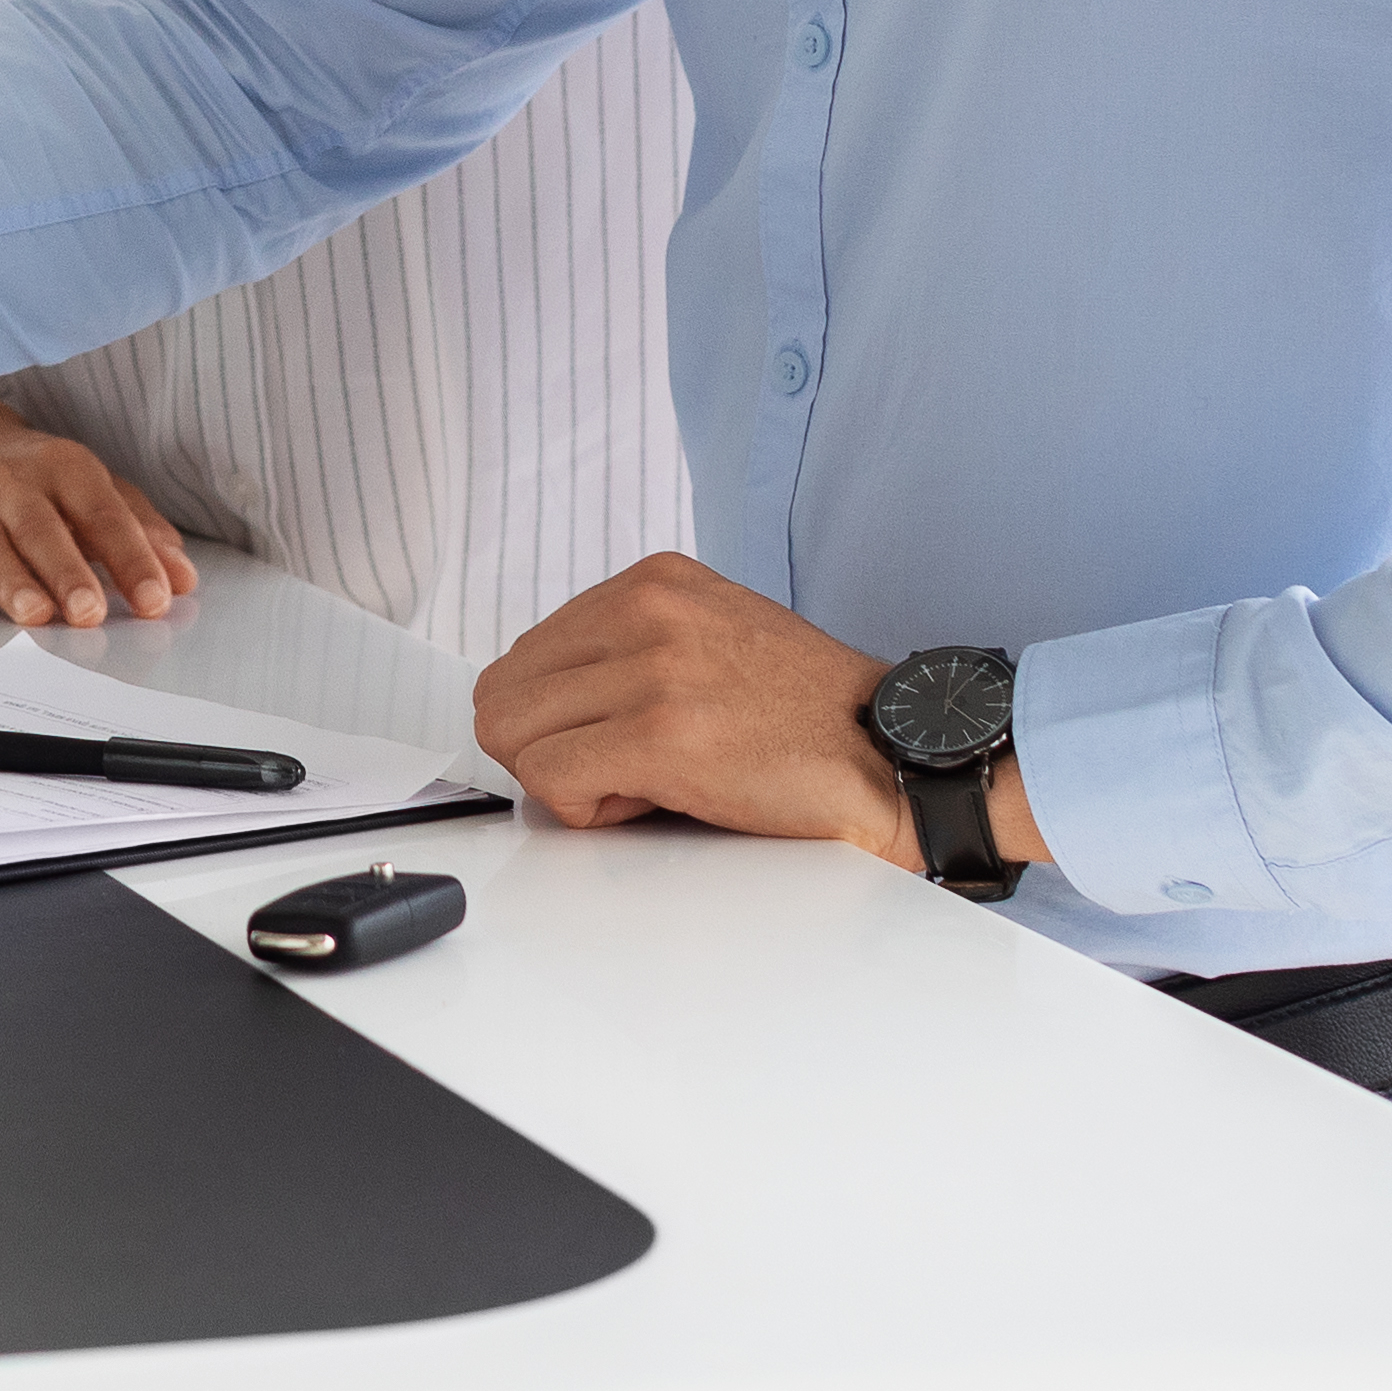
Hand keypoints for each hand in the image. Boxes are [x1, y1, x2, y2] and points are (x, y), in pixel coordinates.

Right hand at [0, 375, 198, 626]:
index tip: (155, 598)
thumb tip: (182, 578)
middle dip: (66, 570)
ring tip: (34, 614)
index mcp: (62, 466)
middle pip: (39, 526)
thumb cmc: (34, 478)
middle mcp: (9, 479)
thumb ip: (139, 530)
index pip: (101, 511)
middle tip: (91, 611)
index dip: (129, 555)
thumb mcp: (92, 488)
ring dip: (9, 578)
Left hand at [468, 551, 1044, 871]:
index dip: (559, 717)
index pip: (524, 655)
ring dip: (569, 778)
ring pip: (513, 736)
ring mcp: (654, 669)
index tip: (612, 738)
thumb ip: (626, 647)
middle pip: (502, 694)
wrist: (889, 758)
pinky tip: (652, 801)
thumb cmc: (803, 717)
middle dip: (549, 748)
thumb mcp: (709, 637)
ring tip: (644, 781)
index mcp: (653, 582)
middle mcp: (647, 609)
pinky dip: (587, 808)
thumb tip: (536, 694)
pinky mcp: (662, 734)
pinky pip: (550, 780)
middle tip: (619, 769)